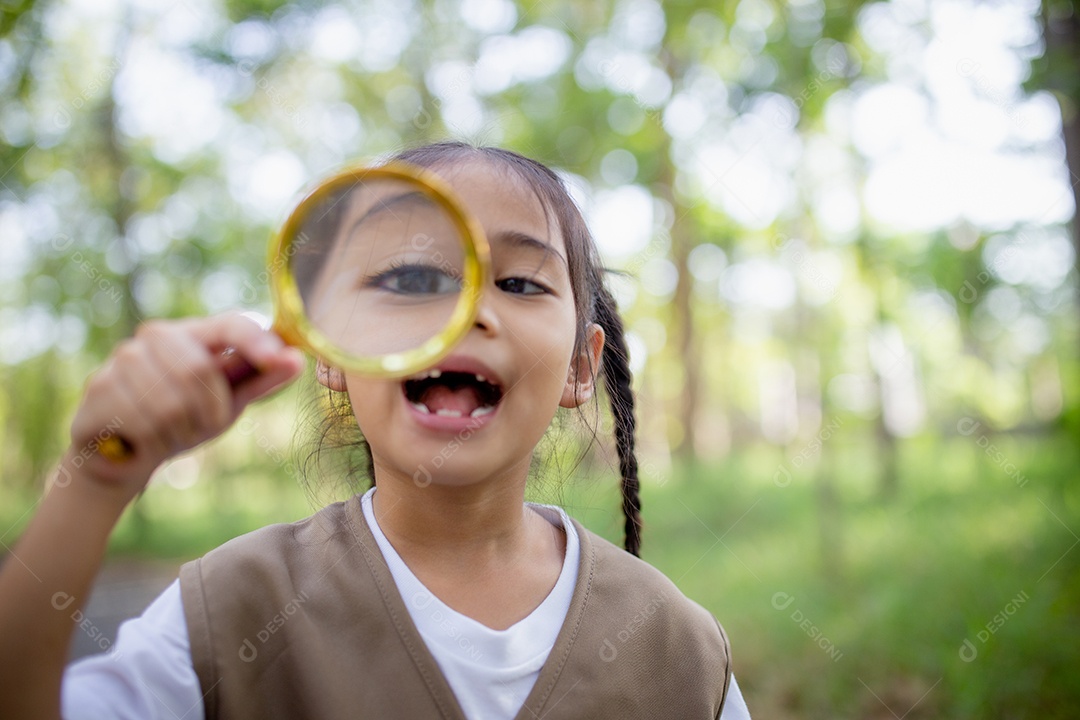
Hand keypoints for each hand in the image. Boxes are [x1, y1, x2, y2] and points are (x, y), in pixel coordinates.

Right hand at [64, 313, 304, 502]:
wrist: (125, 455)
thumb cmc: (185, 420)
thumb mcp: (229, 402)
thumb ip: (260, 380)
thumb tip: (297, 359)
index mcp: (196, 333)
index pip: (230, 324)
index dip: (255, 341)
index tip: (279, 358)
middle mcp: (158, 335)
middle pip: (199, 370)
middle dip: (209, 411)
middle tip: (203, 427)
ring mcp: (125, 357)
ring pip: (170, 402)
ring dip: (180, 431)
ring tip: (172, 434)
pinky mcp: (99, 386)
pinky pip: (141, 421)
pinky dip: (153, 441)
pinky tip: (145, 441)